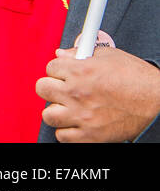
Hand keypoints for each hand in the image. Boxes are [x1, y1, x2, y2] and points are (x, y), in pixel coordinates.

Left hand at [37, 46, 159, 141]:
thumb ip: (81, 53)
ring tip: (68, 107)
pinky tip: (76, 123)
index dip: (58, 69)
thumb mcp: (110, 56)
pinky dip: (67, 131)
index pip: (50, 67)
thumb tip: (62, 54)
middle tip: (62, 88)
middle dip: (52, 86)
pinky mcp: (91, 136)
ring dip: (57, 110)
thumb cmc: (138, 79)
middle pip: (42, 88)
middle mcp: (78, 93)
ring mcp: (82, 116)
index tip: (64, 73)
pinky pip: (62, 136)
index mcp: (81, 71)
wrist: (158, 102)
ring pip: (49, 115)